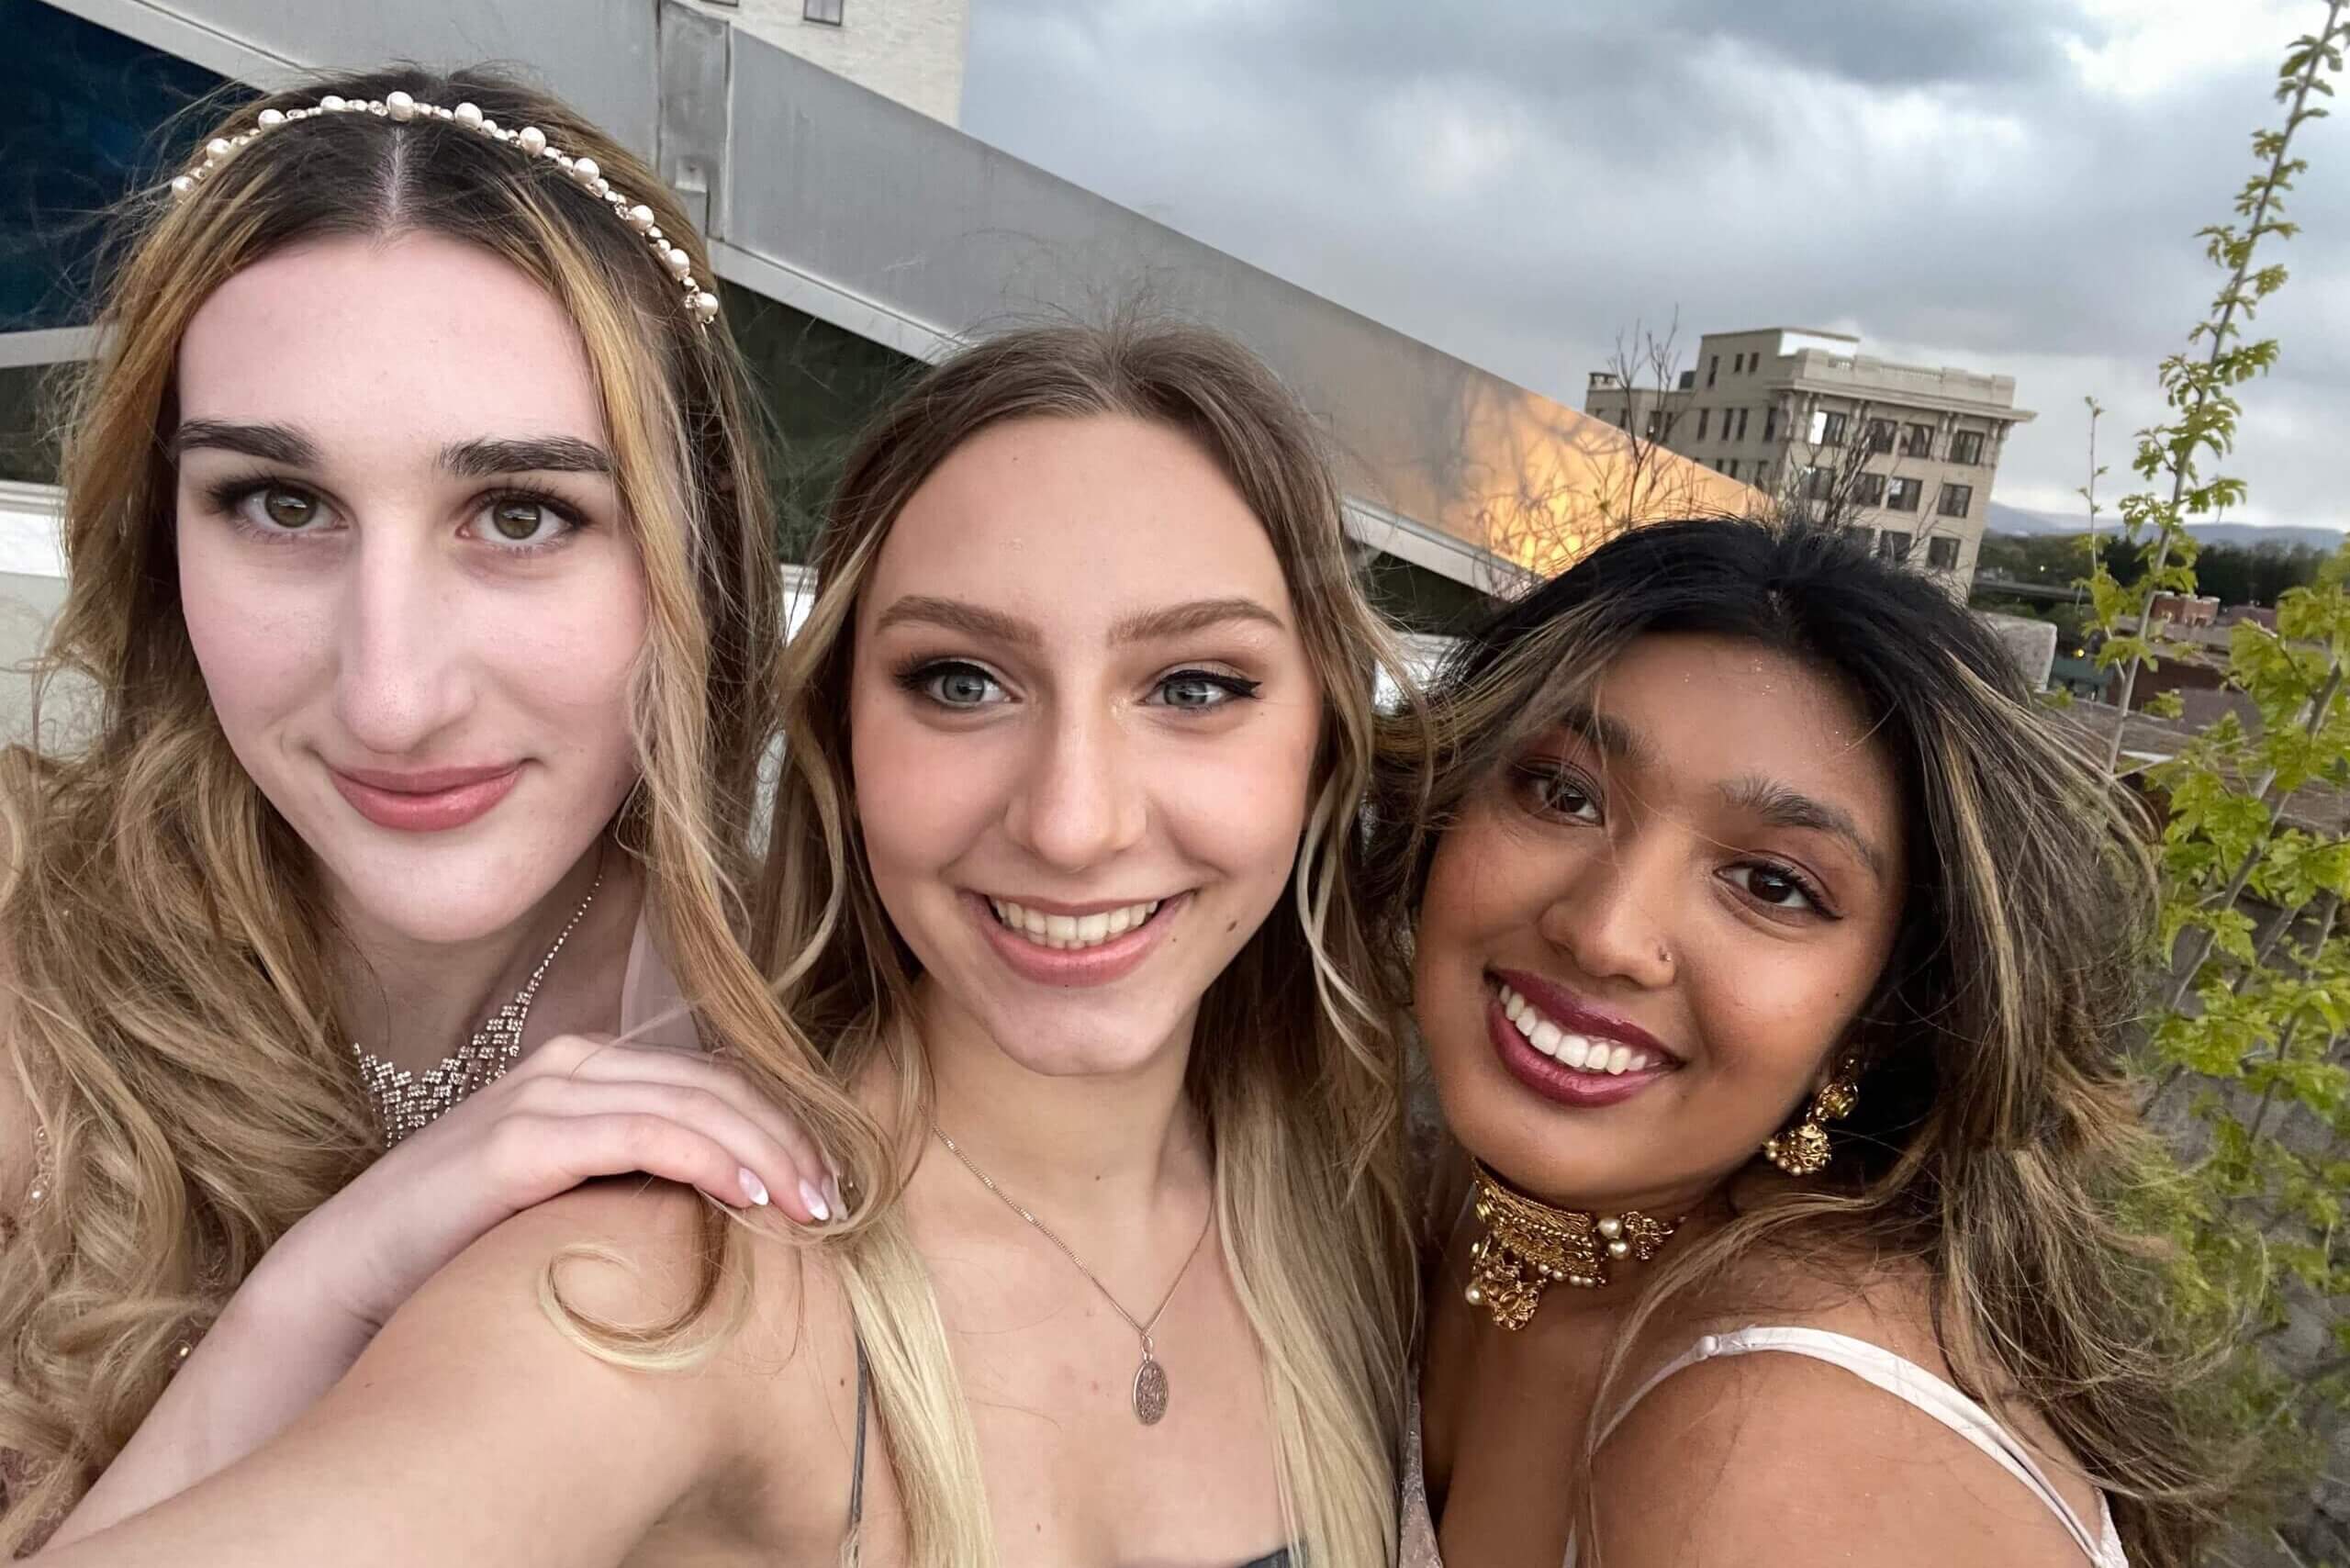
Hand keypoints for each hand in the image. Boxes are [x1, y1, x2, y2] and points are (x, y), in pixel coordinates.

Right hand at [262, 1033, 837, 1335]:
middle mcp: (570, 1066)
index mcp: (587, 1070)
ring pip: (691, 1105)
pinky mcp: (521, 1139)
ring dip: (764, 1154)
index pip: (710, 1082)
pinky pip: (642, 1134)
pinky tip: (748, 1197)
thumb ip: (636, 1179)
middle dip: (786, 1140)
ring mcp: (543, 1094)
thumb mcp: (572, 1198)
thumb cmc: (468, 1248)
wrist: (354, 1278)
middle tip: (834, 1201)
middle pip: (714, 1086)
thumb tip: (736, 1203)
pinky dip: (706, 1158)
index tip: (825, 1186)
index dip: (778, 1125)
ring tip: (809, 1206)